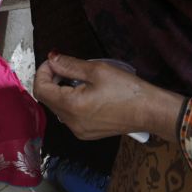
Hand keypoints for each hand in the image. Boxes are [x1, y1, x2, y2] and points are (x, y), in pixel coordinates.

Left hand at [32, 53, 184, 141]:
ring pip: (58, 107)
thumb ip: (69, 65)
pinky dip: (70, 102)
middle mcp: (71, 122)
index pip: (41, 89)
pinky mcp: (87, 133)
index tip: (53, 61)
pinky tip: (85, 92)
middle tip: (65, 66)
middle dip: (51, 80)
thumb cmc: (127, 90)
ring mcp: (78, 130)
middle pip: (47, 99)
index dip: (43, 72)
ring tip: (78, 79)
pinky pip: (69, 116)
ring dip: (60, 91)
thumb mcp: (97, 70)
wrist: (150, 112)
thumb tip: (52, 58)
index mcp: (71, 106)